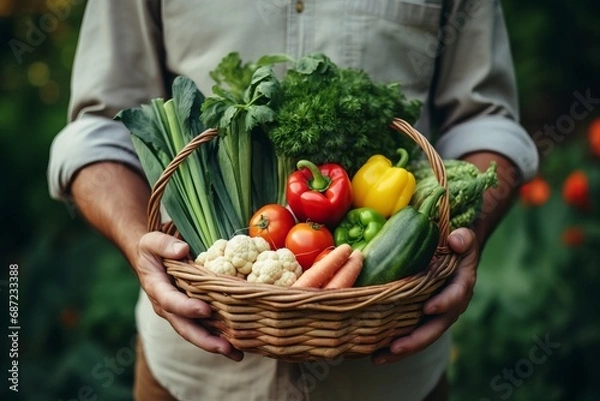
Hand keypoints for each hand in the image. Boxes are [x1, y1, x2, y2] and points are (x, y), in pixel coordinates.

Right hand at [134, 231, 243, 361]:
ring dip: (217, 345)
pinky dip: (222, 337)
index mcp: (157, 289)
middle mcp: (168, 307)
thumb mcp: (151, 242)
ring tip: (238, 355)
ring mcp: (181, 313)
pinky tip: (241, 346)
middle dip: (204, 340)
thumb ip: (164, 245)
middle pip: (185, 327)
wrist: (151, 260)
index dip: (187, 308)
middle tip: (225, 347)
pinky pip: (207, 328)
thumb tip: (183, 250)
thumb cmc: (153, 250)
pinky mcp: (193, 314)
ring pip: (197, 333)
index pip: (171, 301)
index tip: (205, 310)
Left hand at [372, 227, 478, 364]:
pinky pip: (408, 334)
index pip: (455, 296)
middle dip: (416, 340)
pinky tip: (373, 352)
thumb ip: (463, 238)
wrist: (455, 254)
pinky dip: (393, 344)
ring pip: (420, 337)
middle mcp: (449, 306)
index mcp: (461, 286)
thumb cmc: (456, 245)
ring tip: (377, 358)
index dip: (444, 303)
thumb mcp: (464, 238)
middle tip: (395, 348)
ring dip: (400, 350)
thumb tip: (456, 242)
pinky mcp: (420, 318)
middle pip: (435, 328)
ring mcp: (434, 315)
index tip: (429, 308)